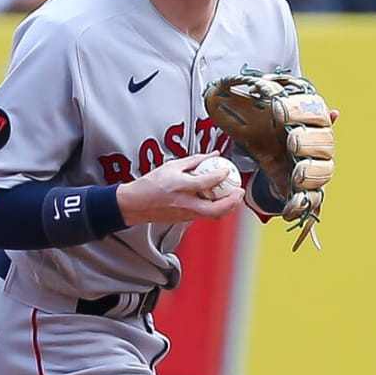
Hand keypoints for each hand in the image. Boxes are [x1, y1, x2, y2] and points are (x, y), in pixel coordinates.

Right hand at [116, 153, 244, 225]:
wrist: (135, 205)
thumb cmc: (150, 184)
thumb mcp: (171, 166)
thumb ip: (194, 160)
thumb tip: (214, 154)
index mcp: (180, 187)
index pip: (207, 182)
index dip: (221, 175)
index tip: (228, 170)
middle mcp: (184, 203)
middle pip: (215, 209)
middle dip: (232, 202)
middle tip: (240, 192)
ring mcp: (185, 214)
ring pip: (212, 215)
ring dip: (227, 207)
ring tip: (234, 197)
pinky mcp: (184, 220)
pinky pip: (204, 215)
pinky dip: (214, 208)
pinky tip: (218, 200)